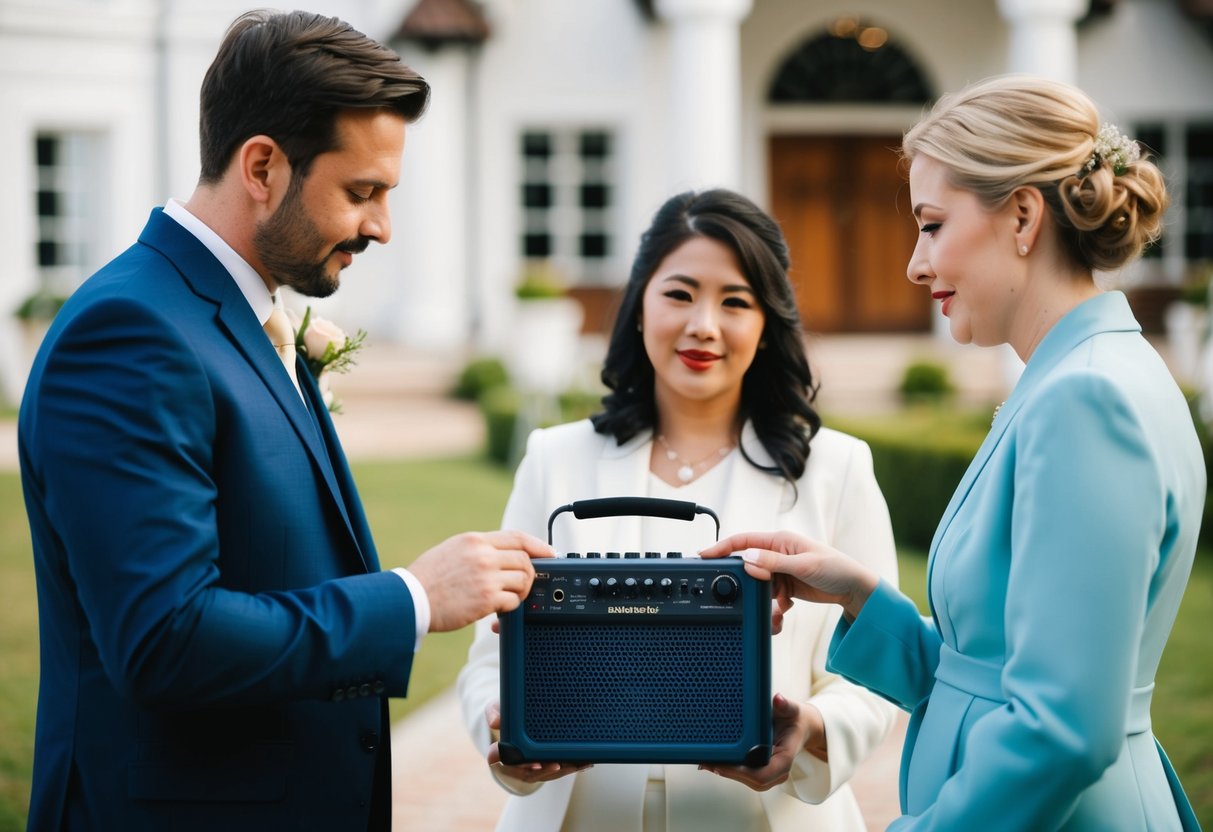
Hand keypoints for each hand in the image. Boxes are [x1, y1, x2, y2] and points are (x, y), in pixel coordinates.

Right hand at [409, 530, 553, 631]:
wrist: (410, 599)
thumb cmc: (426, 578)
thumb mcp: (451, 549)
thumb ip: (477, 548)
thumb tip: (501, 554)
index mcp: (475, 540)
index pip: (517, 537)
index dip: (538, 545)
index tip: (549, 553)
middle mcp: (483, 555)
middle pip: (525, 559)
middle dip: (529, 573)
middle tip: (523, 584)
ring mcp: (486, 576)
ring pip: (523, 580)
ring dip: (521, 592)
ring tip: (507, 598)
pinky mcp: (486, 599)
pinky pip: (513, 601)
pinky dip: (510, 607)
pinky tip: (497, 610)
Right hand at [484, 702, 589, 782]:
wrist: (516, 715)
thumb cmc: (505, 712)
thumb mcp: (495, 708)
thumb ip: (494, 712)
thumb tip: (495, 721)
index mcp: (500, 751)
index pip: (506, 764)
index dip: (519, 765)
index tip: (534, 764)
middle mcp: (515, 764)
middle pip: (528, 773)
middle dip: (544, 770)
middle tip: (557, 765)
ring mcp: (530, 767)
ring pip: (545, 774)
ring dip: (561, 771)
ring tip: (576, 765)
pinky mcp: (544, 765)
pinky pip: (557, 770)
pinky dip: (571, 767)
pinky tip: (584, 763)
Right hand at [699, 532, 878, 620]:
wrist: (855, 589)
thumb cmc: (836, 569)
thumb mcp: (804, 566)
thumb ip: (774, 563)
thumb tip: (747, 559)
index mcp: (780, 541)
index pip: (743, 541)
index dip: (722, 548)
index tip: (704, 556)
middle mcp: (778, 554)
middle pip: (748, 566)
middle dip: (747, 584)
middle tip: (747, 596)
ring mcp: (781, 570)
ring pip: (758, 585)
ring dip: (763, 600)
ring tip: (776, 608)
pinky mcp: (786, 586)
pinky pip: (769, 597)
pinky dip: (773, 607)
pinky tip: (783, 611)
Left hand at [700, 694, 824, 790]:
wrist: (802, 727)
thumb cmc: (795, 719)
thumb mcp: (793, 709)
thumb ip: (785, 705)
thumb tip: (778, 699)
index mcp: (786, 758)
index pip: (763, 773)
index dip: (741, 772)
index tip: (722, 764)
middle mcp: (779, 770)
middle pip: (752, 780)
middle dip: (729, 772)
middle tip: (706, 762)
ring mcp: (772, 773)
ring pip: (747, 779)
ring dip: (727, 772)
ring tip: (705, 762)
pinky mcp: (763, 769)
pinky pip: (746, 774)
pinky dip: (730, 769)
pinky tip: (714, 761)